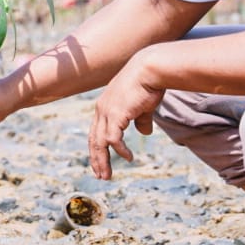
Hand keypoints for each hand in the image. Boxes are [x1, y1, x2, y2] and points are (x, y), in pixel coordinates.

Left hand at [87, 56, 162, 178]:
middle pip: (93, 139)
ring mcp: (107, 112)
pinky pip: (113, 138)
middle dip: (96, 159)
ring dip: (102, 160)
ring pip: (99, 142)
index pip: (95, 131)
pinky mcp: (116, 114)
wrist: (150, 69)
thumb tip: (144, 133)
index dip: (97, 148)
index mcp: (105, 106)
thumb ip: (140, 120)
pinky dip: (119, 150)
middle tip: (100, 175)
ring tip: (106, 175)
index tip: (99, 162)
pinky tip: (127, 158)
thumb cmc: (149, 84)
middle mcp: (101, 109)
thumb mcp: (142, 106)